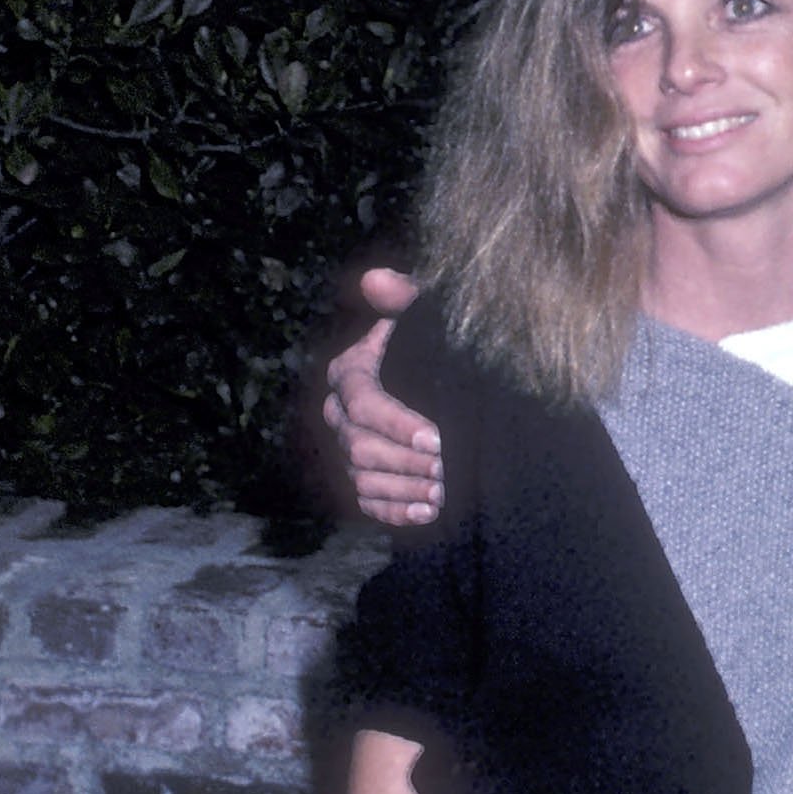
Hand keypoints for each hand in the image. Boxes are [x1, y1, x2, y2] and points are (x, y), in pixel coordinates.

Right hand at [324, 270, 440, 525]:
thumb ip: (404, 295)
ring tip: (442, 491)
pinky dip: (397, 512)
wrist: (452, 386)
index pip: (362, 403)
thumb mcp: (427, 314)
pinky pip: (369, 504)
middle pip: (358, 447)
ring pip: (362, 479)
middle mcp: (340, 414)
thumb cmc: (437, 342)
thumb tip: (376, 279)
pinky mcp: (365, 481)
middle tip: (444, 468)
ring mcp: (350, 451)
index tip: (436, 436)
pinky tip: (430, 513)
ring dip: (403, 489)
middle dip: (403, 460)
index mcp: (349, 373)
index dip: (395, 423)